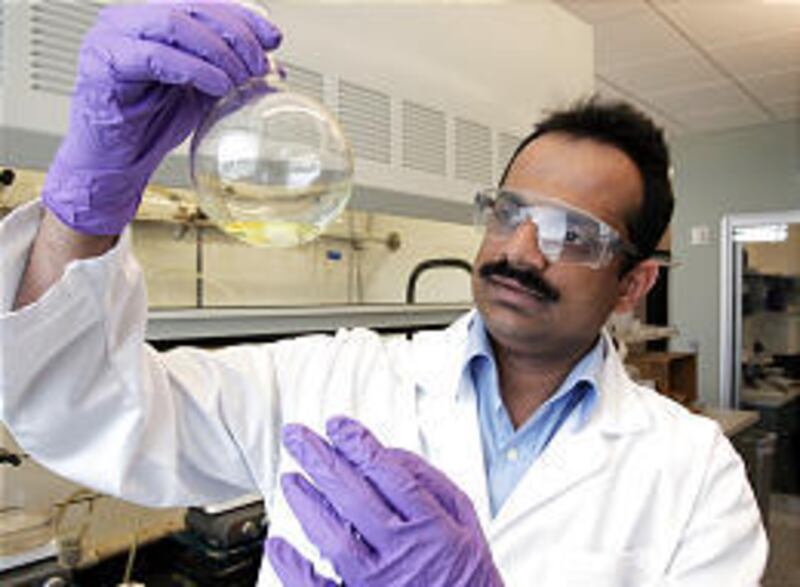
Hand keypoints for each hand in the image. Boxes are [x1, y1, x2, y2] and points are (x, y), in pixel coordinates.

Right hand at [42, 0, 281, 234]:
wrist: (115, 164)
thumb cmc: (151, 126)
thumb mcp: (202, 93)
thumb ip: (230, 73)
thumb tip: (275, 68)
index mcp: (150, 18)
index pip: (203, 2)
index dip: (242, 15)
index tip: (273, 38)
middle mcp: (127, 20)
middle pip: (192, 7)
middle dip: (235, 35)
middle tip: (259, 65)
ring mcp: (110, 37)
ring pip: (174, 23)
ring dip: (217, 51)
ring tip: (239, 78)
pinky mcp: (102, 64)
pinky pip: (155, 56)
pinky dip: (194, 68)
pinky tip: (217, 85)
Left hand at [266, 416, 503, 586]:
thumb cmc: (469, 581)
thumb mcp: (468, 524)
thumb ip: (432, 485)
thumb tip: (391, 456)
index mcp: (431, 527)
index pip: (386, 473)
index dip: (357, 444)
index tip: (337, 426)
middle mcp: (402, 552)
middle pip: (352, 495)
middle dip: (319, 459)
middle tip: (297, 437)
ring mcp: (377, 583)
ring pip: (330, 536)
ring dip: (305, 503)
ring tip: (289, 478)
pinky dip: (293, 567)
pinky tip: (279, 545)